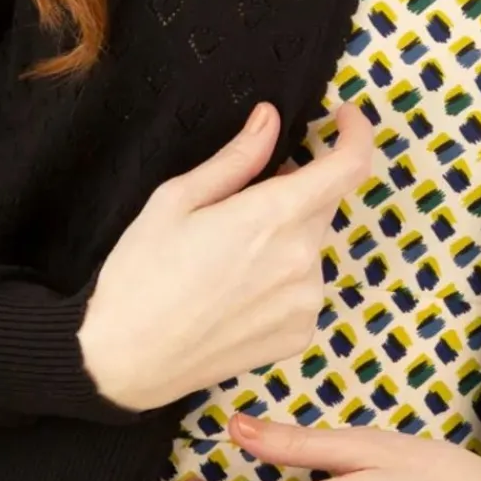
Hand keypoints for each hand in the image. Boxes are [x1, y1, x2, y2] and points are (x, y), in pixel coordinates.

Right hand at [78, 100, 373, 413]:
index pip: (349, 167)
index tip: (342, 119)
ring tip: (229, 255)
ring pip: (312, 246)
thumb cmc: (141, 272)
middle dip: (296, 188)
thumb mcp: (177, 199)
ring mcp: (305, 303)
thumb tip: (270, 119)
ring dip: (286, 236)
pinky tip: (236, 291)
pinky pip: (304, 288)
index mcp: (274, 217)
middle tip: (244, 197)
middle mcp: (303, 260)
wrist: (124, 361)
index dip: (356, 134)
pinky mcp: (300, 336)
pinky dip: (283, 277)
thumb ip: (236, 158)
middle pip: (324, 203)